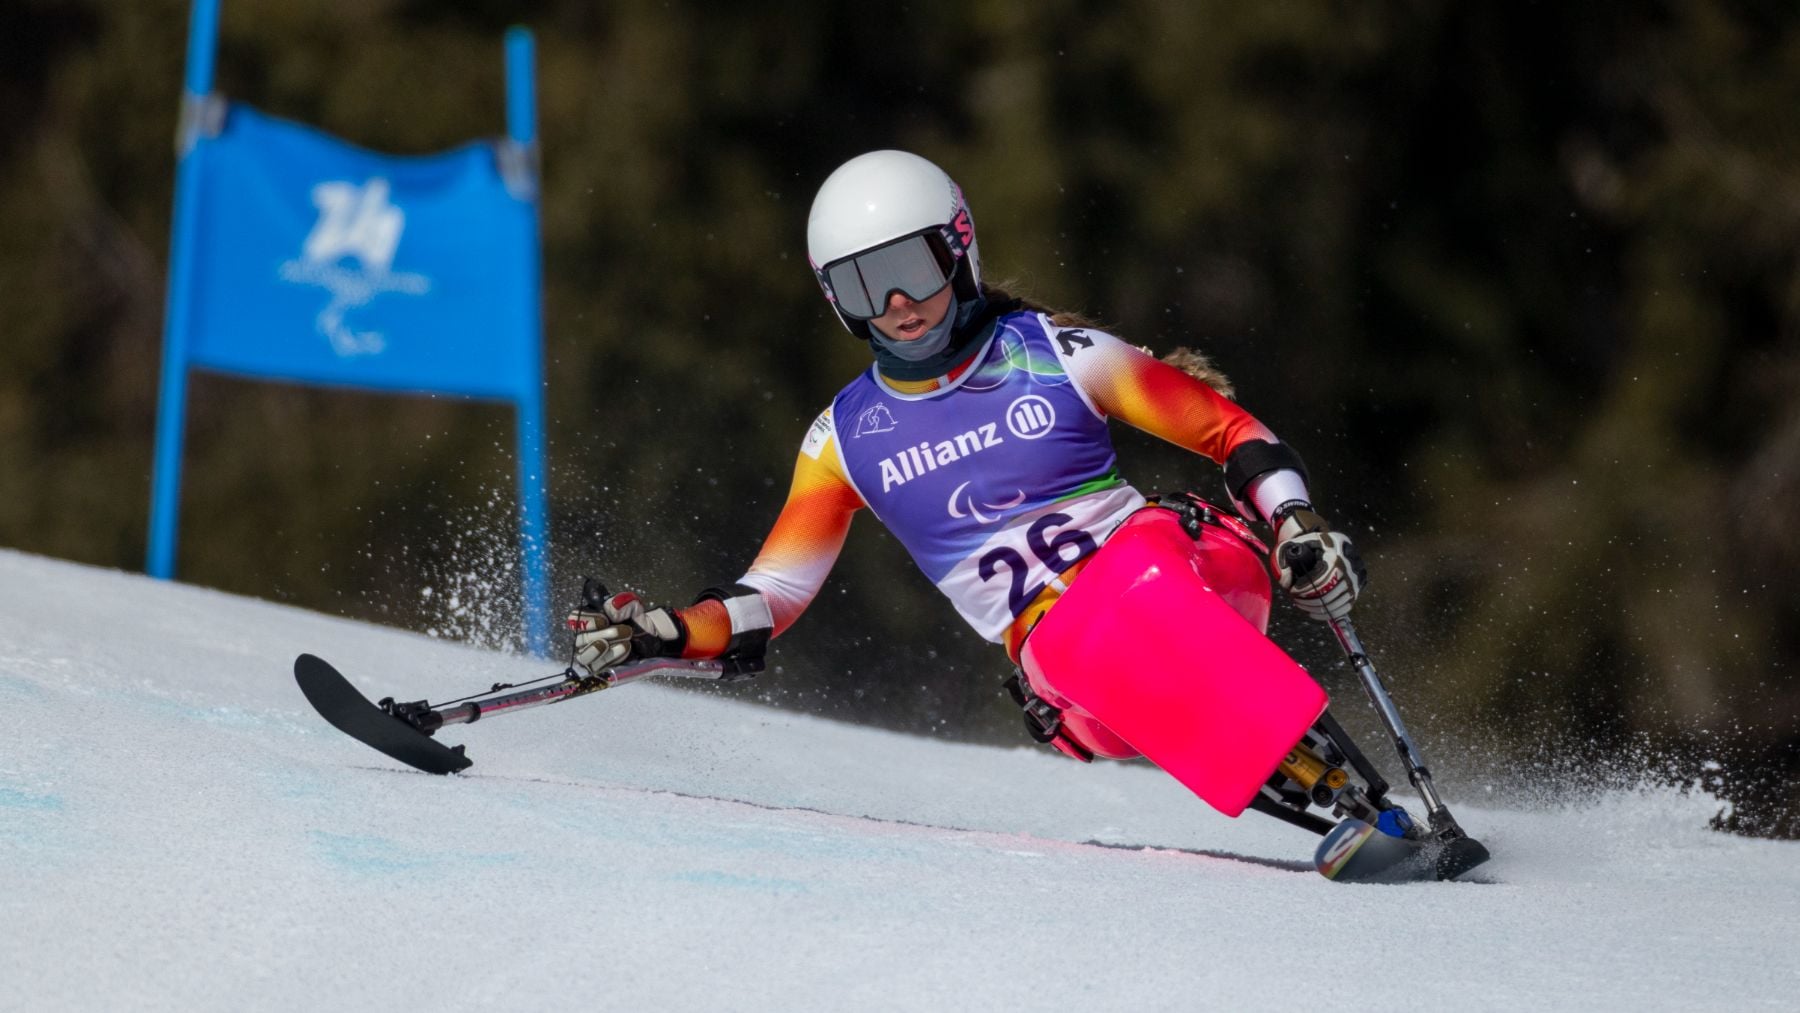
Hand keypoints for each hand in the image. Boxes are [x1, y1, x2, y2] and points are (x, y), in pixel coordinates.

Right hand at [566, 581, 685, 674]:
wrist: (650, 637)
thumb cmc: (636, 620)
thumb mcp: (634, 606)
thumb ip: (622, 602)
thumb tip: (612, 608)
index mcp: (588, 619)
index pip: (574, 619)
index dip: (587, 620)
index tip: (605, 620)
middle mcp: (586, 638)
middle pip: (581, 639)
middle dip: (603, 635)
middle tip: (625, 631)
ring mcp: (591, 655)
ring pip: (585, 657)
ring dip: (604, 650)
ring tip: (626, 644)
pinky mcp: (600, 668)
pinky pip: (598, 668)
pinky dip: (612, 659)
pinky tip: (626, 650)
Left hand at [1272, 507, 1366, 620]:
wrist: (1326, 543)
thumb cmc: (1306, 546)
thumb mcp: (1290, 547)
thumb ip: (1281, 562)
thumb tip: (1287, 583)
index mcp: (1336, 551)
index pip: (1321, 579)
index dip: (1305, 590)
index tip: (1293, 591)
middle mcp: (1351, 564)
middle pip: (1330, 593)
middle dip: (1310, 601)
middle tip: (1297, 600)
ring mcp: (1357, 577)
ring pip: (1338, 603)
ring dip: (1317, 608)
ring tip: (1303, 604)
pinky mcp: (1359, 587)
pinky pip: (1345, 607)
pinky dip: (1328, 613)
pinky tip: (1314, 611)